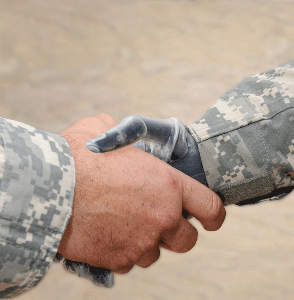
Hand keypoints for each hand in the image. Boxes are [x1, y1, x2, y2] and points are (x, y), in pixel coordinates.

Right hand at [57, 113, 225, 274]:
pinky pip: (129, 261)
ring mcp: (141, 242)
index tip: (211, 220)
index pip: (210, 207)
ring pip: (156, 252)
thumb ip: (123, 134)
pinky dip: (123, 250)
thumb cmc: (78, 156)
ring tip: (124, 223)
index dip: (214, 215)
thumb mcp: (105, 131)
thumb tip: (115, 130)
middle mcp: (162, 217)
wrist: (49, 188)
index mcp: (168, 185)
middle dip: (177, 232)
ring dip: (146, 241)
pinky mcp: (118, 259)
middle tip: (160, 221)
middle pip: (188, 240)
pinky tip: (107, 233)